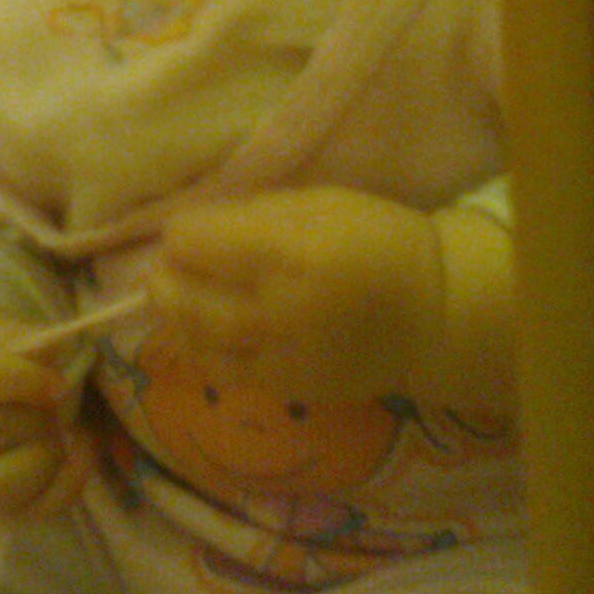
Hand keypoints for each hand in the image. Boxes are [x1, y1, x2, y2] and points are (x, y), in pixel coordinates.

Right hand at [0, 298, 95, 516]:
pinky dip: (66, 486)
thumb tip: (61, 359)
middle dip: (42, 416)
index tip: (59, 384)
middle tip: (60, 401)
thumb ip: (30, 345)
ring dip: (53, 453)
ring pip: (11, 481)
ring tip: (65, 427)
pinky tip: (78, 453)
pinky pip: (30, 511)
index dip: (25, 381)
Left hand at [146, 186, 445, 404]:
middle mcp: (281, 307)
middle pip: (187, 296)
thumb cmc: (375, 240)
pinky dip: (200, 350)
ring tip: (172, 297)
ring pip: (198, 341)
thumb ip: (252, 216)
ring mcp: (283, 356)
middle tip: (161, 267)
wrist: (432, 314)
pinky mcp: (289, 390)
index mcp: (292, 248)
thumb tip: (192, 231)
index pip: (197, 243)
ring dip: (174, 316)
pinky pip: (224, 372)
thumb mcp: (317, 203)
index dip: (183, 234)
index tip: (187, 230)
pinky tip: (198, 331)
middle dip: (163, 278)